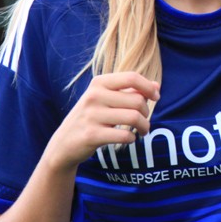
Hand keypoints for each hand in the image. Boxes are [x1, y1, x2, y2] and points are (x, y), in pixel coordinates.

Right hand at [42, 72, 159, 171]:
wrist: (64, 143)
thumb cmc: (91, 118)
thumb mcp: (106, 99)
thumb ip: (131, 91)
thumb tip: (156, 85)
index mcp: (99, 83)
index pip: (131, 77)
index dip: (148, 87)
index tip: (156, 97)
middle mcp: (94, 96)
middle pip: (137, 100)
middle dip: (147, 112)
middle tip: (144, 121)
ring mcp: (91, 115)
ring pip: (134, 117)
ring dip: (144, 126)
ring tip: (142, 131)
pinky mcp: (91, 135)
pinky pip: (125, 135)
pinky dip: (132, 138)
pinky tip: (129, 138)